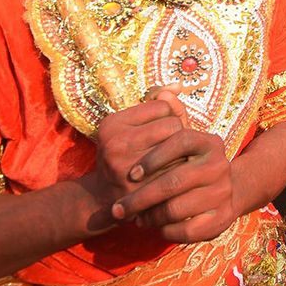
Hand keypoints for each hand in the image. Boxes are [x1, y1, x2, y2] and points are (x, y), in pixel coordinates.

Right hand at [90, 92, 187, 209]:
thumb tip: (178, 86)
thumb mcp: (131, 126)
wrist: (103, 198)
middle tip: (167, 147)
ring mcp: (127, 168)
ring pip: (179, 148)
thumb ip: (158, 104)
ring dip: (181, 154)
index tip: (158, 131)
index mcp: (112, 124)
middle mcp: (115, 144)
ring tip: (169, 160)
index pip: (163, 106)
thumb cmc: (125, 155)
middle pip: (173, 125)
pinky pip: (178, 171)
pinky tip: (170, 176)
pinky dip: (180, 172)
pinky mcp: (140, 189)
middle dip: (176, 135)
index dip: (166, 118)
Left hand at [112, 96, 235, 242]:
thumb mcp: (177, 137)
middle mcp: (220, 165)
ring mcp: (223, 192)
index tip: (131, 174)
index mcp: (208, 141)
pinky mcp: (222, 218)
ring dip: (150, 216)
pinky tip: (156, 228)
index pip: (179, 141)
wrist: (219, 192)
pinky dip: (166, 231)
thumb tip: (162, 91)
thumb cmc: (186, 163)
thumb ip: (169, 113)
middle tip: (118, 208)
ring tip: (136, 218)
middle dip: (141, 197)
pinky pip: (187, 230)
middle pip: (174, 180)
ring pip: (176, 208)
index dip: (152, 158)